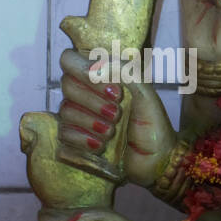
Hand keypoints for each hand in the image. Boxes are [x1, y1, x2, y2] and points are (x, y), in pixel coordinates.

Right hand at [57, 48, 175, 187]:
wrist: (157, 160)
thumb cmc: (154, 126)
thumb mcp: (146, 96)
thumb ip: (127, 73)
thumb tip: (98, 66)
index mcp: (102, 79)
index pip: (70, 60)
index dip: (82, 70)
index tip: (110, 88)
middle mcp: (87, 95)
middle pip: (67, 85)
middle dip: (93, 101)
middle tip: (117, 113)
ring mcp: (80, 117)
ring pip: (66, 110)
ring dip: (91, 122)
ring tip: (112, 132)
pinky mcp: (75, 139)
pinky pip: (63, 133)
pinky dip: (82, 139)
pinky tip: (100, 146)